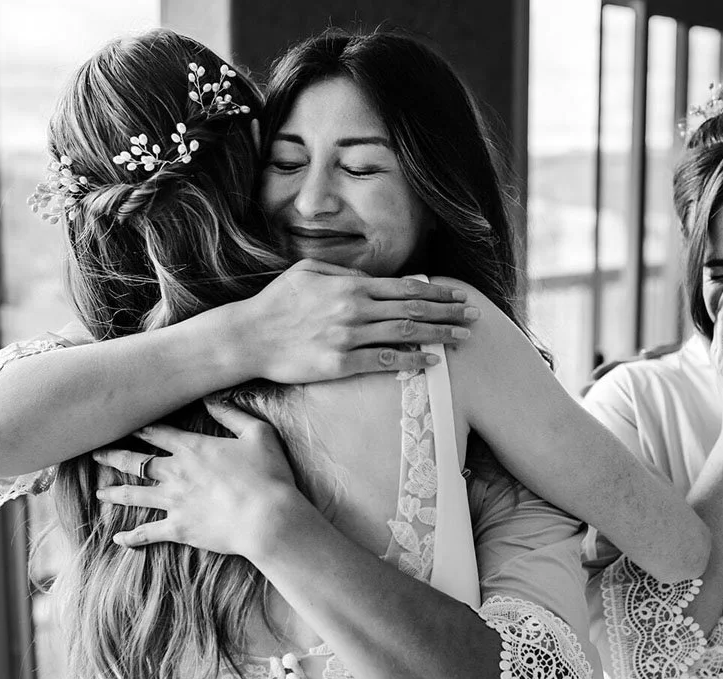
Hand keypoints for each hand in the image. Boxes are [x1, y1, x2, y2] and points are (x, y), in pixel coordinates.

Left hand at [93, 399, 313, 561]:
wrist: (267, 518)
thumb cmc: (268, 475)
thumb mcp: (258, 434)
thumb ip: (232, 415)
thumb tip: (212, 399)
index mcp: (193, 448)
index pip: (157, 433)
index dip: (140, 428)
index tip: (125, 425)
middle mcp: (176, 472)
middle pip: (136, 461)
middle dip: (114, 456)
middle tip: (97, 454)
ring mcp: (173, 502)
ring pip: (134, 494)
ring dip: (115, 492)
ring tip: (101, 492)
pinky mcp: (178, 528)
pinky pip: (147, 532)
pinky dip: (131, 537)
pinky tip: (118, 538)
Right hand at [230, 259, 479, 382]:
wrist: (247, 337)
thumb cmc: (277, 302)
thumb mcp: (308, 271)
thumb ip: (343, 271)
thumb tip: (371, 276)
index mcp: (350, 285)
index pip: (405, 287)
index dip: (437, 291)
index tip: (460, 295)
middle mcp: (354, 308)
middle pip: (414, 309)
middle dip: (449, 312)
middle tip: (475, 317)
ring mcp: (348, 337)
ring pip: (405, 334)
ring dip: (439, 335)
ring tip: (463, 338)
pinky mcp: (339, 364)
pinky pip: (383, 361)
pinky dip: (411, 360)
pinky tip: (431, 362)